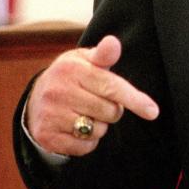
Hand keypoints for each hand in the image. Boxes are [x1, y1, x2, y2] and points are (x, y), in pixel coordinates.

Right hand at [25, 35, 159, 156]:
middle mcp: (58, 91)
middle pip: (110, 112)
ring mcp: (50, 114)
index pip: (111, 86)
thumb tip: (114, 43)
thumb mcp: (85, 59)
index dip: (134, 99)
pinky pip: (84, 146)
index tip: (153, 111)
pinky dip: (87, 141)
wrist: (35, 98)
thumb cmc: (71, 76)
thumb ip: (104, 54)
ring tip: (85, 113)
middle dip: (112, 110)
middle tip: (99, 102)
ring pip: (98, 130)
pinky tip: (76, 127)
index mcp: (71, 68)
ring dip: (100, 126)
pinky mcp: (46, 136)